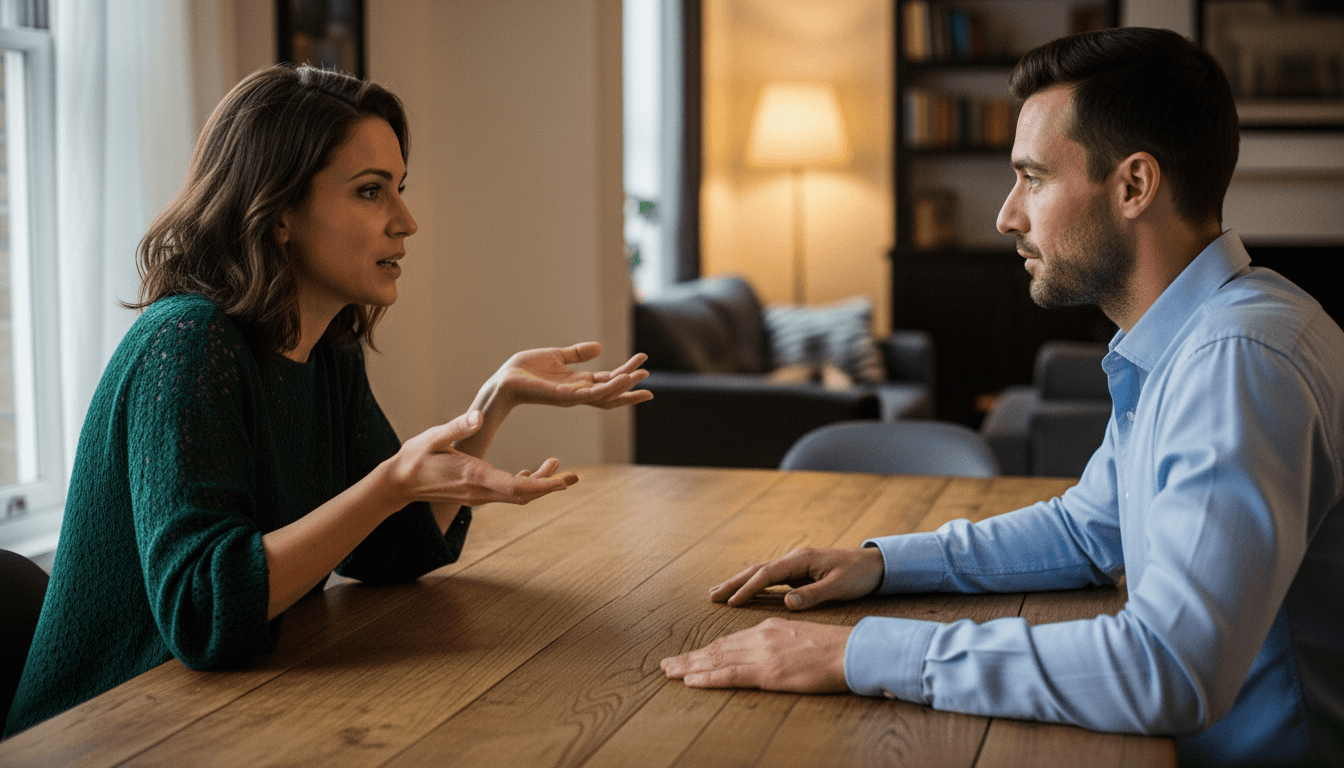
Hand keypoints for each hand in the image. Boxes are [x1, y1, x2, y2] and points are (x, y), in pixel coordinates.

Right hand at [386, 410, 577, 506]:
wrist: (398, 483)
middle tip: (574, 476)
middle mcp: (481, 491)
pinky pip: (506, 493)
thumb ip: (457, 426)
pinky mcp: (476, 493)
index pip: (516, 487)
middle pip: (524, 495)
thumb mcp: (434, 437)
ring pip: (517, 495)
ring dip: (539, 484)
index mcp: (475, 477)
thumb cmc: (415, 458)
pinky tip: (531, 471)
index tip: (563, 481)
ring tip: (558, 466)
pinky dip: (524, 484)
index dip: (542, 485)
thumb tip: (478, 415)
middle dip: (550, 486)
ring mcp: (479, 495)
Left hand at [490, 342, 653, 410]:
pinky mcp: (565, 396)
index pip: (608, 380)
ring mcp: (574, 396)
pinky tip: (622, 379)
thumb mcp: (556, 356)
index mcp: (578, 382)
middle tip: (648, 373)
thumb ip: (577, 354)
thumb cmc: (526, 371)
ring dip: (624, 385)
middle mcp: (579, 392)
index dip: (625, 372)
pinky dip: (609, 388)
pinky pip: (593, 394)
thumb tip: (599, 347)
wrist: (505, 381)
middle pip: (612, 391)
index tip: (642, 362)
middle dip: (630, 384)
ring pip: (606, 394)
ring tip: (641, 375)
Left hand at [661, 618, 850, 692]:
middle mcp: (759, 637)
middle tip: (666, 664)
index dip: (707, 650)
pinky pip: (730, 675)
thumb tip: (771, 654)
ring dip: (690, 667)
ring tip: (669, 672)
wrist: (850, 651)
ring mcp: (762, 653)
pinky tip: (691, 680)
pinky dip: (707, 677)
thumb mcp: (800, 638)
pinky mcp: (767, 671)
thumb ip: (780, 643)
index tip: (690, 657)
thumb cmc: (833, 648)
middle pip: (717, 648)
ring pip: (716, 660)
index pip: (730, 641)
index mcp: (768, 628)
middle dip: (690, 657)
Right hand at [710, 547, 884, 609]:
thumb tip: (786, 603)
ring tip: (719, 593)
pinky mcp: (799, 572)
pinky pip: (770, 579)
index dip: (747, 588)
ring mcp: (795, 565)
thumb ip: (812, 595)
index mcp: (800, 560)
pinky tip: (744, 593)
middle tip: (711, 595)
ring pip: (761, 573)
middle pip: (757, 570)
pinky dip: (754, 586)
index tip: (731, 602)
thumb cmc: (858, 575)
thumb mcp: (838, 587)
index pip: (766, 574)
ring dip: (740, 582)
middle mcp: (794, 559)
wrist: (875, 565)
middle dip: (733, 582)